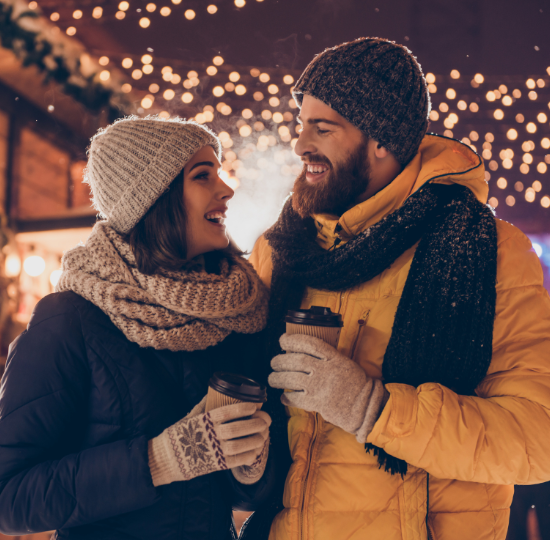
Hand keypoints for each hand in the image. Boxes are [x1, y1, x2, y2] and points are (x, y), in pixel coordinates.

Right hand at [148, 398, 270, 485]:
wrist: (166, 459)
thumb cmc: (179, 434)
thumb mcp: (189, 416)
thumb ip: (203, 405)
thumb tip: (213, 392)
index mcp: (204, 421)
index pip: (226, 412)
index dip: (242, 408)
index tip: (254, 406)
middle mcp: (210, 435)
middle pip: (237, 429)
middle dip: (255, 424)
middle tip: (266, 420)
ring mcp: (213, 451)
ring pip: (239, 445)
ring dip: (255, 439)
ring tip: (264, 434)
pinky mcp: (216, 465)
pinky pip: (236, 461)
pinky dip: (249, 455)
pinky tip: (256, 450)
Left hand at [268, 333, 386, 442]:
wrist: (364, 406)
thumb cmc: (354, 383)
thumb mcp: (343, 362)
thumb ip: (326, 357)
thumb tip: (301, 352)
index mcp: (333, 357)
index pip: (309, 343)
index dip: (293, 340)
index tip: (282, 340)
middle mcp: (325, 370)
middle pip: (296, 360)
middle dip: (280, 360)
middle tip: (273, 362)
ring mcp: (320, 387)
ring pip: (292, 379)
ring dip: (278, 378)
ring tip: (272, 378)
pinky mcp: (317, 403)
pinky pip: (296, 399)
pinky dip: (287, 397)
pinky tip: (283, 396)